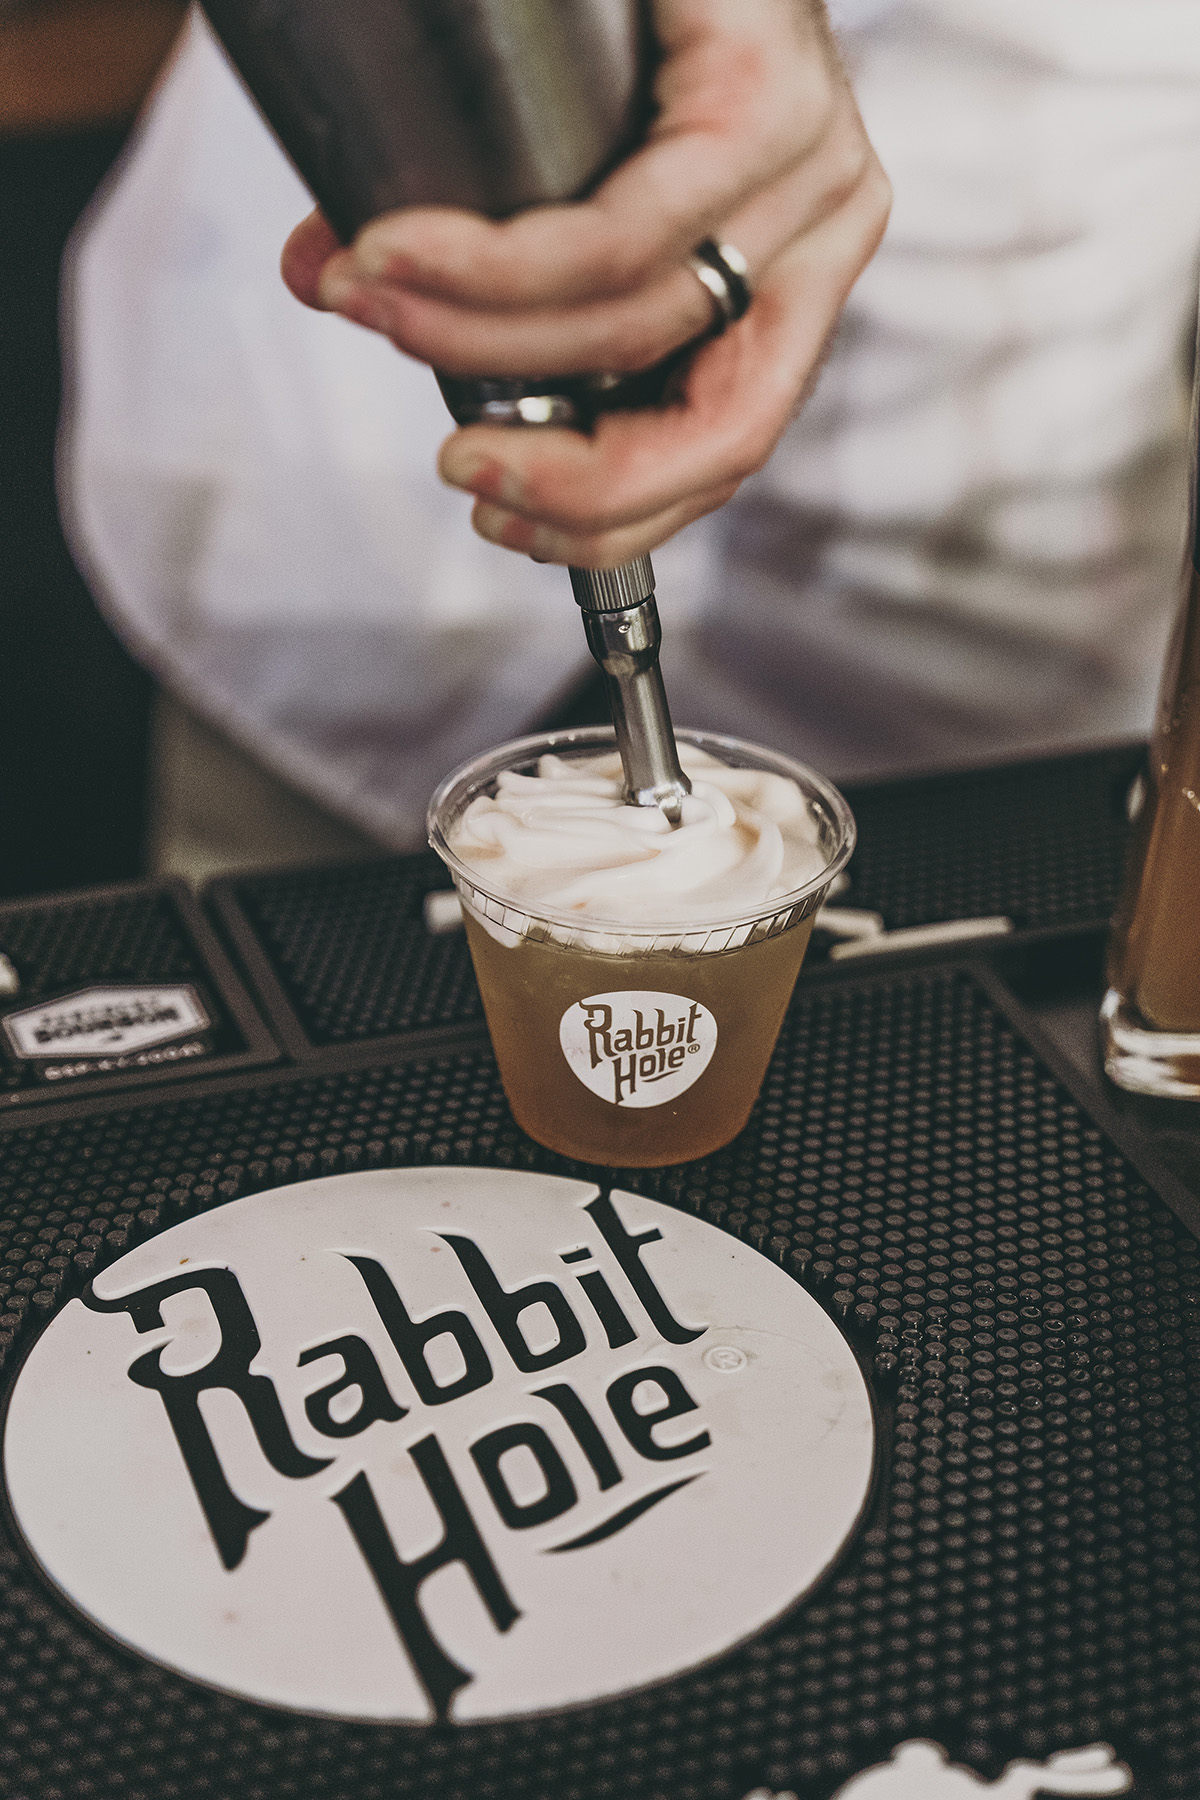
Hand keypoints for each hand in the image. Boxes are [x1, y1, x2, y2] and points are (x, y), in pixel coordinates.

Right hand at [281, 0, 889, 567]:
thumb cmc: (601, 11)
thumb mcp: (560, 176)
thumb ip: (481, 270)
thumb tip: (333, 291)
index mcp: (795, 276)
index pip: (725, 444)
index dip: (611, 513)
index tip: (500, 521)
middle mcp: (827, 232)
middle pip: (721, 428)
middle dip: (570, 476)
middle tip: (454, 468)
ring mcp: (816, 166)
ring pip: (644, 332)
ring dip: (480, 344)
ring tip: (369, 305)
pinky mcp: (768, 95)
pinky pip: (620, 240)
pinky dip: (495, 272)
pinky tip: (402, 259)